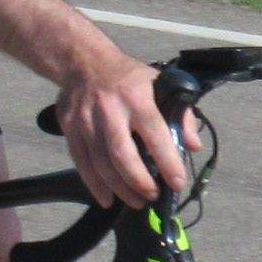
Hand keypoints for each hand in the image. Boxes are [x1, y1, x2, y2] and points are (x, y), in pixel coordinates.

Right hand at [55, 51, 202, 207]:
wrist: (83, 60)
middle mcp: (110, 109)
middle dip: (139, 181)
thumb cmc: (127, 77)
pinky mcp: (69, 128)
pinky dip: (95, 185)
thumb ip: (181, 113)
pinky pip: (82, 163)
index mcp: (137, 97)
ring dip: (120, 188)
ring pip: (101, 163)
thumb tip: (192, 146)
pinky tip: (108, 199)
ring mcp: (86, 119)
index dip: (167, 161)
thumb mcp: (159, 83)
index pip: (155, 133)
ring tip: (136, 201)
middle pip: (122, 154)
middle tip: (152, 196)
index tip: (178, 183)